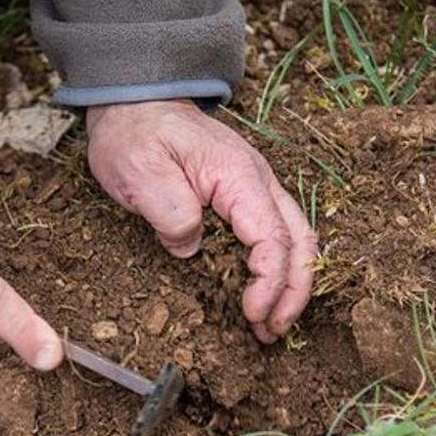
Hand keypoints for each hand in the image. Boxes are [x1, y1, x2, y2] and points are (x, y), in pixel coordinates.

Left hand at [86, 100, 316, 342]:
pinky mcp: (244, 197)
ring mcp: (255, 188)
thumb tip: (191, 248)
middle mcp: (258, 182)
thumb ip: (169, 210)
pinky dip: (277, 269)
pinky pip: (274, 235)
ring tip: (272, 324)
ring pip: (295, 240)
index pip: (272, 238)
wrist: (135, 102)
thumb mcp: (140, 170)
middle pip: (299, 242)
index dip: (269, 283)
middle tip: (273, 332)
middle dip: (293, 292)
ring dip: (290, 284)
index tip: (252, 313)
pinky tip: (261, 294)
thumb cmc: (136, 133)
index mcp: (238, 177)